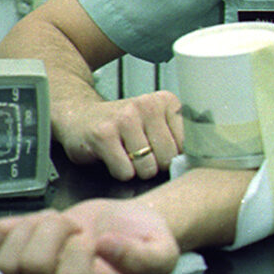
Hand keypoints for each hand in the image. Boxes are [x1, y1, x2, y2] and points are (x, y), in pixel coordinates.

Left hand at [0, 198, 180, 273]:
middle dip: (56, 231)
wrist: (126, 226)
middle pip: (33, 269)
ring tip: (58, 223)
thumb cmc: (143, 239)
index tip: (96, 237)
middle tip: (76, 225)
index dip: (79, 250)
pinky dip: (6, 229)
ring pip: (6, 263)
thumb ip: (146, 258)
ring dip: (33, 228)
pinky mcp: (14, 266)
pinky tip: (33, 223)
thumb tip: (106, 247)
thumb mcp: (163, 249)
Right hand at [58, 90, 183, 180]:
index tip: (158, 150)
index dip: (172, 155)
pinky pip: (125, 171)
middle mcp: (147, 105)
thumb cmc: (121, 126)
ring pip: (147, 168)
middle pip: (167, 158)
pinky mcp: (104, 134)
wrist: (78, 115)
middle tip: (138, 153)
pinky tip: (111, 156)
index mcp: (165, 101)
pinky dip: (119, 172)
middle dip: (154, 165)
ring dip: (135, 169)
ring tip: (125, 153)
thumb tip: (194, 163)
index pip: (187, 144)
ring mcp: (125, 118)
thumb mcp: (153, 123)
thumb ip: (175, 137)